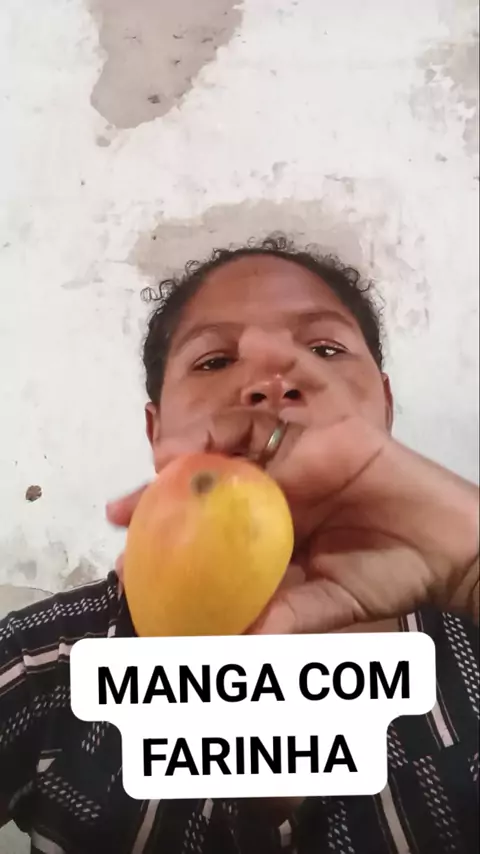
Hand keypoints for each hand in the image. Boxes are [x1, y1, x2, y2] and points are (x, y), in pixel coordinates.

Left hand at [107, 334, 478, 632]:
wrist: (448, 552)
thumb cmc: (390, 576)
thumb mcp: (330, 602)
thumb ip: (288, 616)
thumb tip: (238, 643)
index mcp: (269, 524)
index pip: (206, 518)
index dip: (163, 523)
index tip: (120, 541)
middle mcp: (279, 482)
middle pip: (215, 466)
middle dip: (171, 476)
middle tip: (136, 491)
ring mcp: (305, 450)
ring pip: (247, 427)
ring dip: (210, 428)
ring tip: (178, 446)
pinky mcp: (338, 424)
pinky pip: (309, 384)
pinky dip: (285, 358)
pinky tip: (258, 342)